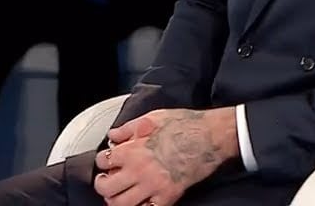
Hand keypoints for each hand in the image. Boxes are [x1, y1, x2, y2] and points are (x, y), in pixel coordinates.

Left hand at [95, 108, 237, 205]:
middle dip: (103, 185)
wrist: (212, 135)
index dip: (103, 160)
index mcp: (133, 150)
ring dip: (116, 200)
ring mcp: (153, 185)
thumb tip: (113, 135)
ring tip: (120, 194)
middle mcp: (139, 170)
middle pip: (106, 188)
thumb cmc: (186, 124)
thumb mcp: (154, 118)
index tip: (108, 160)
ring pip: (121, 204)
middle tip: (107, 181)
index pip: (102, 161)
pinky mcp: (168, 195)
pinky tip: (142, 200)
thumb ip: (129, 127)